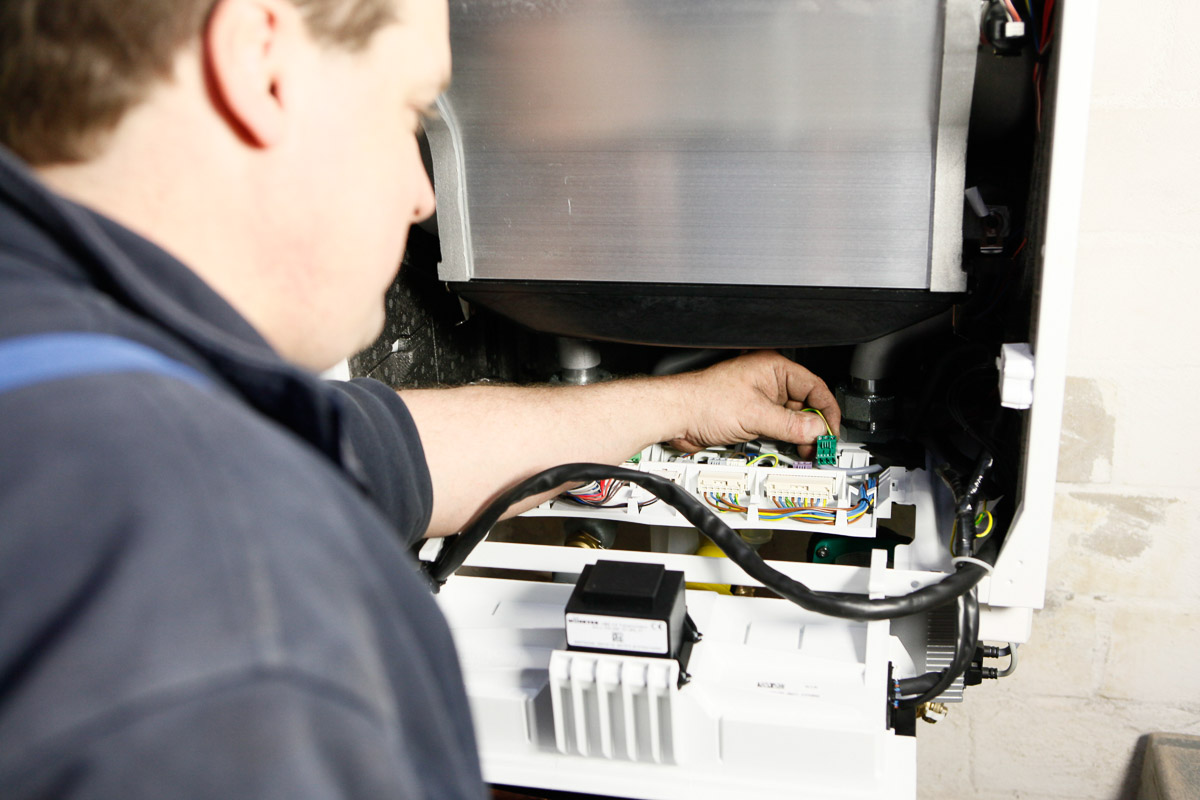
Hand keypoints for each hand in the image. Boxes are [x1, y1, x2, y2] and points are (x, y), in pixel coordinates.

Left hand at [668, 351, 839, 454]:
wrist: (675, 416)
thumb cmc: (703, 401)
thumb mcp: (755, 415)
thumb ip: (790, 424)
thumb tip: (816, 431)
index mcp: (773, 368)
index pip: (814, 386)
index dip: (826, 410)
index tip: (831, 431)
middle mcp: (768, 381)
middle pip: (804, 405)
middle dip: (812, 427)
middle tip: (818, 446)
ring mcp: (760, 399)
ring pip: (791, 419)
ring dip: (798, 436)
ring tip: (803, 450)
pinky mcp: (751, 415)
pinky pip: (776, 427)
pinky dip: (784, 439)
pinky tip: (787, 448)